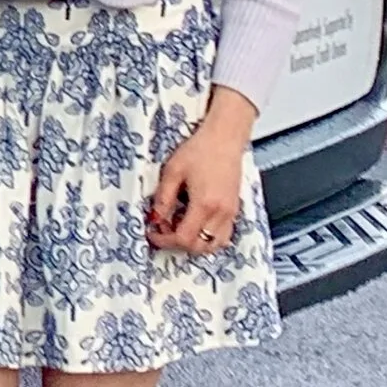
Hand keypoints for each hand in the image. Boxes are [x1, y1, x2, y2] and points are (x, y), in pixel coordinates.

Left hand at [146, 93, 253, 254]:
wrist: (224, 139)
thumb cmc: (200, 150)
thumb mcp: (172, 171)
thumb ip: (163, 198)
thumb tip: (155, 218)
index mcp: (204, 204)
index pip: (183, 238)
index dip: (164, 240)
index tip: (152, 233)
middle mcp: (221, 213)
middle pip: (199, 247)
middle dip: (177, 243)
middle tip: (162, 230)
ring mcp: (230, 213)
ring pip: (214, 245)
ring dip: (194, 244)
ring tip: (178, 227)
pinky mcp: (234, 210)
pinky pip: (223, 235)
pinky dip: (208, 237)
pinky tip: (194, 223)